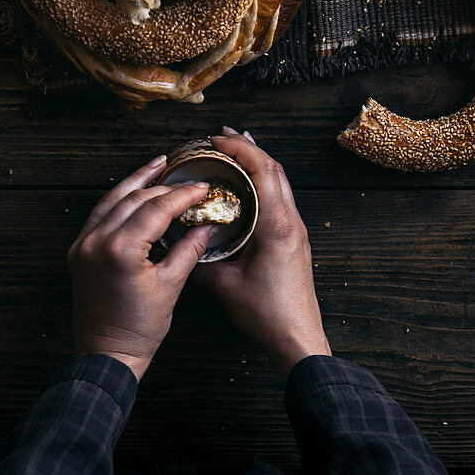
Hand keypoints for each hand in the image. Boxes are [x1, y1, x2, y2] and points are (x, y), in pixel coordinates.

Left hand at [68, 155, 214, 380]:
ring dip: (136, 182)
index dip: (182, 195)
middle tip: (187, 179)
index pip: (156, 209)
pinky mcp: (78, 251)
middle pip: (134, 199)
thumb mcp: (171, 287)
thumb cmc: (138, 328)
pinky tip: (134, 192)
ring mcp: (82, 245)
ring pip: (112, 199)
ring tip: (157, 167)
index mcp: (120, 251)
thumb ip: (188, 250)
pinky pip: (99, 214)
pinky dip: (118, 199)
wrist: (106, 354)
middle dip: (163, 187)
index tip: (202, 188)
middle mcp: (95, 242)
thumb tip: (205, 226)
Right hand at [193, 128, 330, 378]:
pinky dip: (263, 181)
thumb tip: (176, 244)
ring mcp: (297, 229)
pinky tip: (247, 185)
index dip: (239, 148)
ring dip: (258, 162)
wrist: (298, 338)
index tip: (215, 139)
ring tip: (233, 151)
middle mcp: (292, 221)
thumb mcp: (225, 286)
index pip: (262, 170)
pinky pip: (281, 197)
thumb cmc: (267, 314)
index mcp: (277, 226)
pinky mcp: (296, 239)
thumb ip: (199, 261)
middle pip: (274, 169)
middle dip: (248, 147)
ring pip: (280, 182)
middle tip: (221, 136)